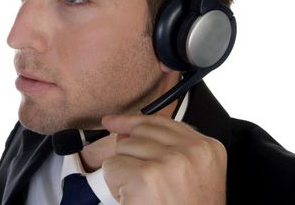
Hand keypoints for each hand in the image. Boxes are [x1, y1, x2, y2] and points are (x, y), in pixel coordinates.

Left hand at [101, 114, 226, 204]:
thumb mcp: (192, 176)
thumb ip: (168, 148)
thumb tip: (125, 132)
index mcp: (207, 148)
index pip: (161, 122)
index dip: (133, 121)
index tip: (114, 121)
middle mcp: (191, 151)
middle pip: (139, 132)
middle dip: (130, 154)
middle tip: (142, 181)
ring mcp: (169, 162)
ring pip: (122, 149)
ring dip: (124, 173)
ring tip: (145, 195)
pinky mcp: (146, 176)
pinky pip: (112, 166)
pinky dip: (115, 185)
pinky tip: (134, 199)